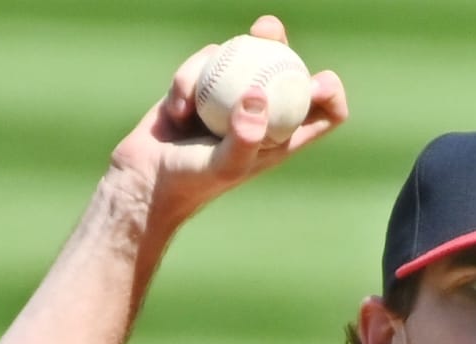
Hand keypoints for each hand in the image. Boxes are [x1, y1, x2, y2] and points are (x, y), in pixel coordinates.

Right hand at [109, 14, 347, 231]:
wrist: (145, 178)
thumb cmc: (193, 181)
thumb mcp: (224, 166)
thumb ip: (244, 138)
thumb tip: (258, 95)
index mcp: (283, 137)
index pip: (324, 113)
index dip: (329, 94)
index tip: (316, 83)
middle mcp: (262, 114)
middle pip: (285, 67)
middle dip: (280, 43)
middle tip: (267, 30)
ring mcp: (232, 96)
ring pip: (240, 56)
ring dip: (218, 63)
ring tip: (193, 97)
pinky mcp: (202, 84)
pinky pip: (203, 62)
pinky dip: (188, 80)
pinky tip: (177, 111)